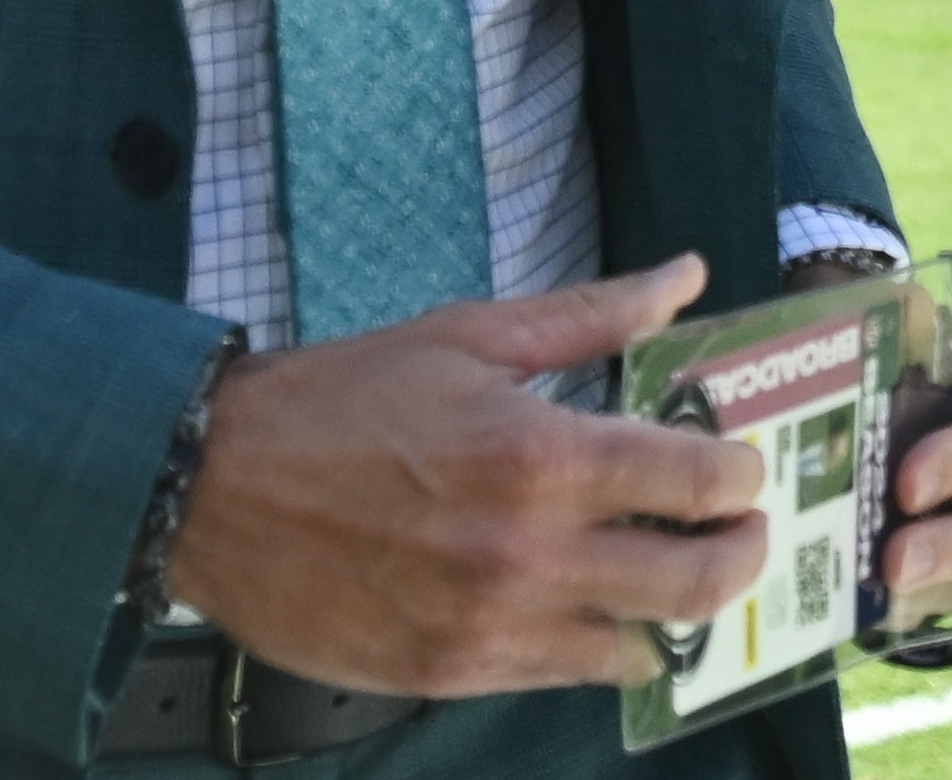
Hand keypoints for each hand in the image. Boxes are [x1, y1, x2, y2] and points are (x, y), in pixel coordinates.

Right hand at [163, 253, 767, 700]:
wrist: (211, 489)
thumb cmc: (342, 398)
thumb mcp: (470, 335)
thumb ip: (592, 315)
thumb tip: (687, 275)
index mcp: (541, 458)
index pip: (697, 481)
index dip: (739, 475)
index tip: (739, 465)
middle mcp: (530, 555)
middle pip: (694, 583)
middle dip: (740, 554)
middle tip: (740, 531)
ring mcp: (491, 628)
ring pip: (639, 648)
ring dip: (674, 613)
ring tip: (669, 572)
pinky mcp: (451, 675)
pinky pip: (564, 677)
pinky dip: (598, 646)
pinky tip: (596, 608)